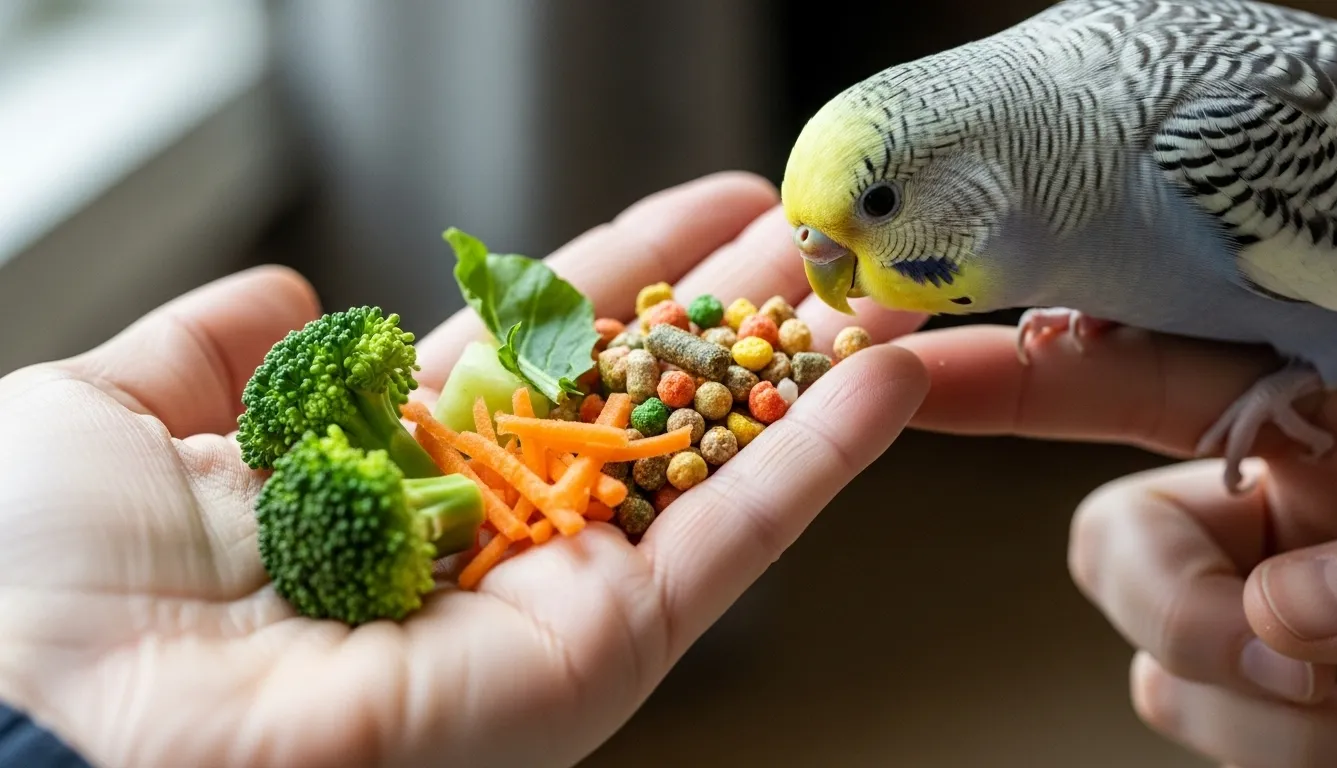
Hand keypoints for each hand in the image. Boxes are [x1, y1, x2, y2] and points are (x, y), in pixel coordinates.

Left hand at [0, 172, 931, 767]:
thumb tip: (279, 295)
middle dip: (732, 311)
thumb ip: (206, 352)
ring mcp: (546, 594)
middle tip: (822, 235)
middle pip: (636, 398)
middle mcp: (473, 533)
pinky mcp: (599, 652)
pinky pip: (727, 543)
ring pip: (704, 464)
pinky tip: (886, 377)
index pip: (532, 348)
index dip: (623, 272)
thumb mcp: (108, 414)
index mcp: (376, 468)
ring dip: (799, 373)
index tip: (707, 209)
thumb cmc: (38, 578)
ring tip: (880, 285)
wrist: (47, 713)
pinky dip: (815, 461)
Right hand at [886, 322, 1336, 767]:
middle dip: (1180, 616)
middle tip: (1298, 668)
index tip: (903, 372)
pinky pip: (1216, 735)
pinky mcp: (1270, 703)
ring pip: (1162, 669)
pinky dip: (1298, 760)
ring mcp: (1253, 610)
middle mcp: (1253, 511)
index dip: (1005, 373)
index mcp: (1301, 417)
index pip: (1124, 379)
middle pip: (1111, 546)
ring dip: (1272, 722)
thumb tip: (1274, 617)